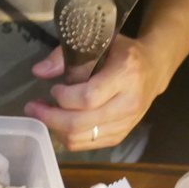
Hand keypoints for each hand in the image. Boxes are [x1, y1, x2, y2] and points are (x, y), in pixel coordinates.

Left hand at [24, 35, 166, 151]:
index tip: (54, 89)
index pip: (88, 97)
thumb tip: (39, 71)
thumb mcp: (99, 42)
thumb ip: (66, 55)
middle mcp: (128, 103)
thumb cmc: (122, 52)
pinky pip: (86, 145)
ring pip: (80, 138)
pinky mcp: (120, 136)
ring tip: (44, 113)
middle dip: (50, 117)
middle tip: (33, 107)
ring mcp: (126, 124)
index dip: (64, 97)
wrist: (154, 69)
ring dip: (55, 128)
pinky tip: (59, 123)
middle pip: (80, 123)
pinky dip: (67, 136)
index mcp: (125, 74)